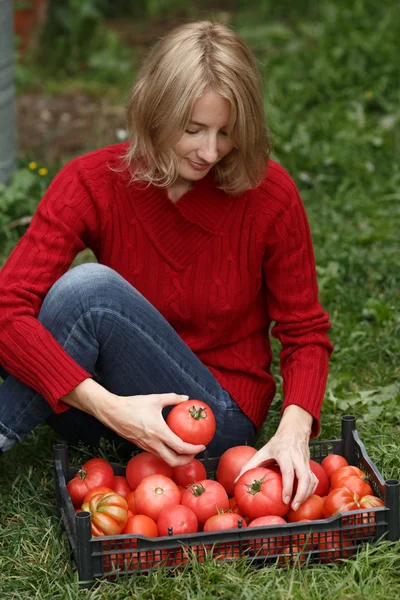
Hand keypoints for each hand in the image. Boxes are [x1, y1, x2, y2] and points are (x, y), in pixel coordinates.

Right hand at [62, 380, 204, 466]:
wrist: (112, 412)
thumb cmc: (133, 405)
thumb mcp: (155, 399)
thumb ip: (173, 398)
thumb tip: (186, 398)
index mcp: (158, 432)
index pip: (180, 447)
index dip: (194, 449)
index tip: (202, 446)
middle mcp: (153, 443)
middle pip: (174, 461)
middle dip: (187, 460)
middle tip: (195, 453)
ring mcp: (146, 447)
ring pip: (165, 460)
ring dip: (177, 459)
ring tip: (186, 451)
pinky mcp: (141, 446)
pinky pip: (158, 455)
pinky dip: (168, 454)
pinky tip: (171, 445)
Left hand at [235, 406, 317, 510]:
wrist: (294, 431)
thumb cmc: (276, 444)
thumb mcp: (262, 452)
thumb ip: (249, 466)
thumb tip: (236, 481)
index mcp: (285, 454)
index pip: (288, 472)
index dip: (288, 487)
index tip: (285, 500)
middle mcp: (297, 459)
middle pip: (304, 478)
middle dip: (300, 494)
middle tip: (292, 507)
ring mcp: (306, 462)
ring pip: (311, 480)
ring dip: (306, 495)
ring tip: (296, 506)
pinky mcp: (310, 466)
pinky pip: (314, 480)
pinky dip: (311, 490)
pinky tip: (303, 498)